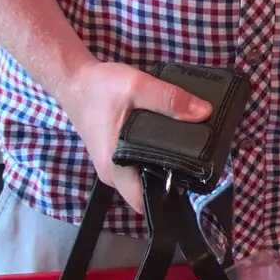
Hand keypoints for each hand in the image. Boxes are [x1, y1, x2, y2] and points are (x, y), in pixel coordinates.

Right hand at [57, 60, 212, 214]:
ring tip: (192, 149)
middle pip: (149, 188)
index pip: (144, 200)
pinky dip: (155, 155)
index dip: (170, 197)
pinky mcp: (115, 153)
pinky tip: (173, 141)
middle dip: (174, 178)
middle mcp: (113, 172)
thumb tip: (204, 113)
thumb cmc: (99, 86)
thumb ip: (170, 100)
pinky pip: (139, 163)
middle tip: (201, 160)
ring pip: (145, 175)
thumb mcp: (138, 86)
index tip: (194, 182)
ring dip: (165, 165)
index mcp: (115, 166)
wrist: (75, 79)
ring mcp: (113, 164)